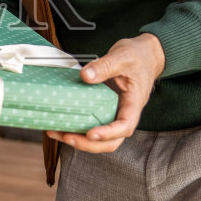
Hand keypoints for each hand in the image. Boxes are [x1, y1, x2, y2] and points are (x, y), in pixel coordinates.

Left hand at [46, 33, 163, 153]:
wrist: (144, 55)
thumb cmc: (138, 57)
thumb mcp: (122, 56)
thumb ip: (105, 66)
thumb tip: (85, 75)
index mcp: (133, 103)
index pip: (125, 126)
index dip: (108, 133)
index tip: (91, 133)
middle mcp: (124, 113)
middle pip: (112, 141)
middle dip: (89, 144)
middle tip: (66, 137)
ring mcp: (114, 114)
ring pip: (101, 139)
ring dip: (79, 141)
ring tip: (56, 133)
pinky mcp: (103, 110)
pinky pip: (92, 125)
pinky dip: (77, 129)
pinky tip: (60, 124)